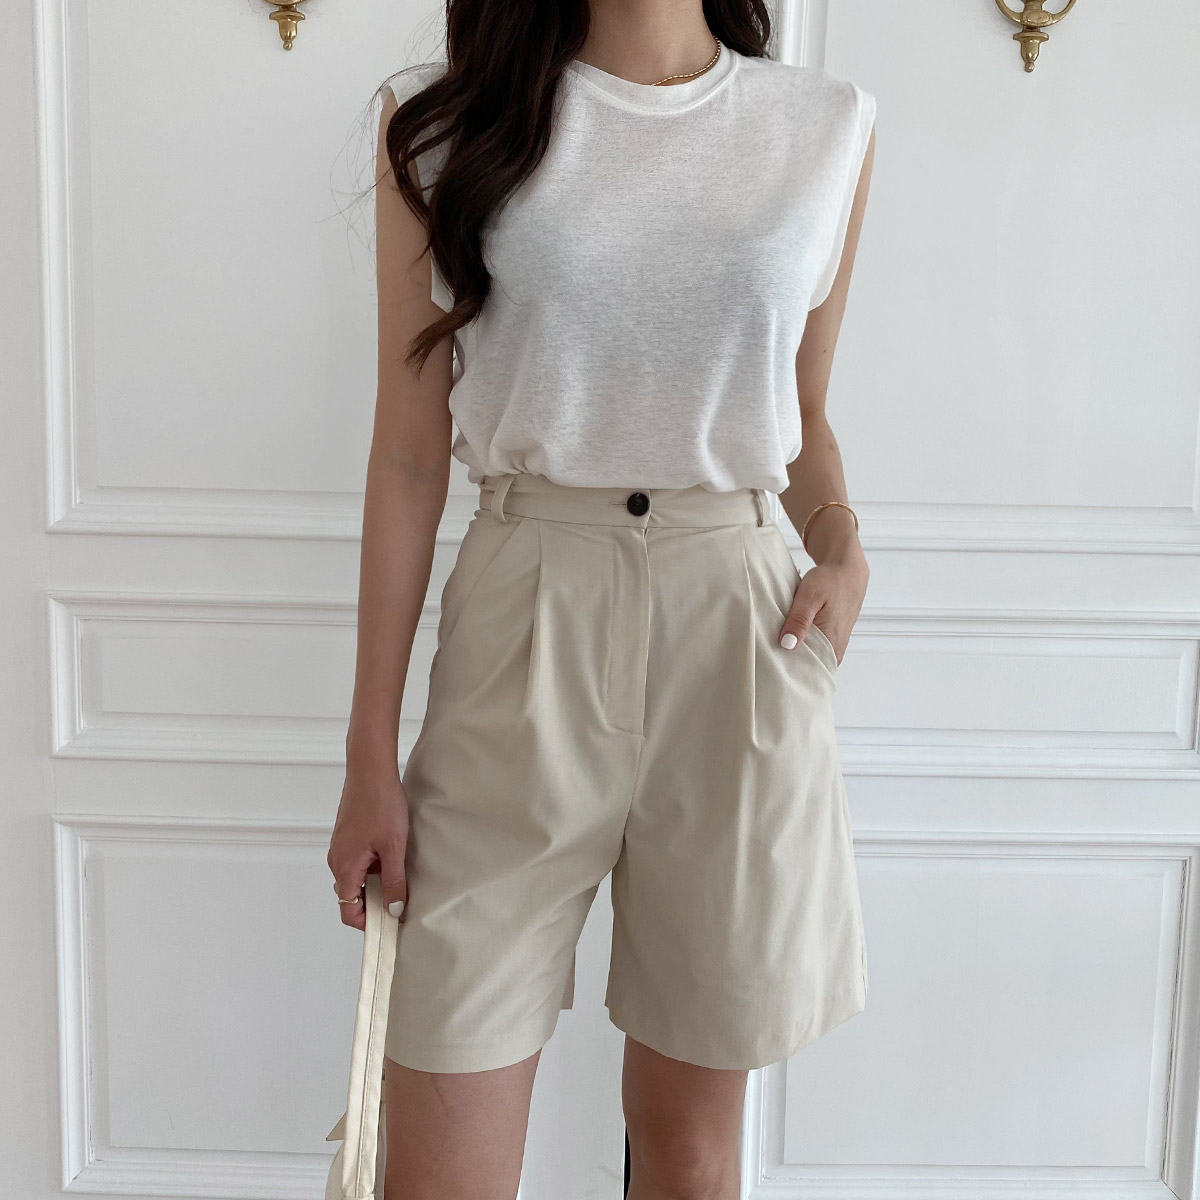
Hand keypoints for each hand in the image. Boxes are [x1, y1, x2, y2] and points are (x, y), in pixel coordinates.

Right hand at [327, 764, 409, 931]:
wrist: (370, 769)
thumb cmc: (381, 804)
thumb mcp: (393, 847)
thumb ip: (394, 881)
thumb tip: (394, 910)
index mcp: (345, 867)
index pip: (349, 911)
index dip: (369, 923)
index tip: (391, 924)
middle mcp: (338, 860)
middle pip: (353, 896)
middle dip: (376, 903)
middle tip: (402, 902)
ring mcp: (341, 848)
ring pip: (358, 878)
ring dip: (377, 883)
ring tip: (401, 876)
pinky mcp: (348, 837)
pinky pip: (359, 862)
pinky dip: (375, 867)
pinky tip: (394, 856)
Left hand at [778, 556, 867, 665]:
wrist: (848, 571)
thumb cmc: (830, 581)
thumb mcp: (811, 596)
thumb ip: (799, 620)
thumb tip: (787, 644)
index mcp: (831, 643)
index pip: (806, 670)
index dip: (787, 668)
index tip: (769, 663)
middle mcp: (835, 650)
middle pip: (807, 667)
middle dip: (787, 663)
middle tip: (768, 654)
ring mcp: (834, 647)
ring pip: (810, 658)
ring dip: (793, 654)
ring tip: (775, 646)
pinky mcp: (832, 641)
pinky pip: (814, 650)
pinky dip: (801, 646)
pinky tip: (788, 639)